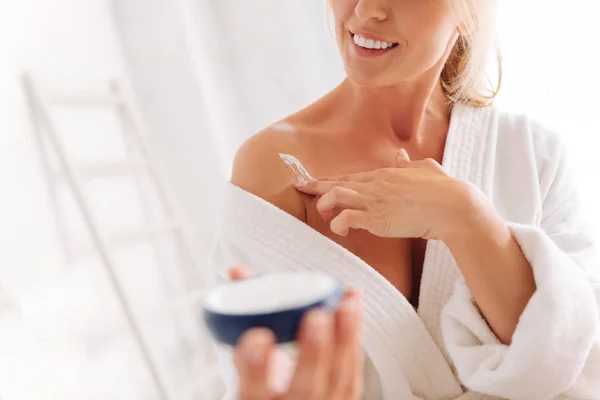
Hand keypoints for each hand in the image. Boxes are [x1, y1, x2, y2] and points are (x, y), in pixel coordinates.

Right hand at [228, 266, 363, 399]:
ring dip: (345, 337)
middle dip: (313, 351)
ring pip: (338, 378)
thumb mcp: (243, 366)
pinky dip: (354, 339)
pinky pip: (352, 374)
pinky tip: (354, 308)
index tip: (257, 336)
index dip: (255, 366)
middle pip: (306, 388)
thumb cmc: (260, 387)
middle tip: (316, 315)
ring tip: (348, 302)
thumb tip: (238, 273)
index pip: (252, 392)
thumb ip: (242, 322)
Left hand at [294, 149, 479, 240]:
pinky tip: (339, 229)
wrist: (454, 206)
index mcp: (385, 174)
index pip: (350, 176)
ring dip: (326, 205)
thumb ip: (409, 164)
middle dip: (316, 186)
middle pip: (338, 183)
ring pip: (337, 196)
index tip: (314, 179)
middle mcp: (376, 184)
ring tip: (325, 215)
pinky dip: (339, 222)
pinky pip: (348, 217)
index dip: (330, 179)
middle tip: (300, 187)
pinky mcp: (378, 218)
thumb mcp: (426, 169)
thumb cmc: (444, 189)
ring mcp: (376, 200)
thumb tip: (401, 155)